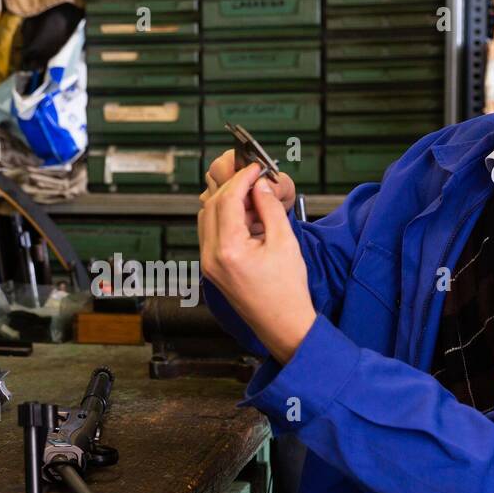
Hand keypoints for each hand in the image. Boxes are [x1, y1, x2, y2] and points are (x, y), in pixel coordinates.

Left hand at [199, 163, 315, 364]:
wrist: (282, 323)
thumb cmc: (286, 291)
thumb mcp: (284, 242)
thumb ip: (269, 208)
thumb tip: (259, 186)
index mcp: (229, 250)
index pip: (227, 200)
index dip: (242, 179)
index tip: (255, 168)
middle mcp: (211, 257)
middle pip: (212, 205)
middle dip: (233, 187)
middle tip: (255, 179)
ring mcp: (208, 263)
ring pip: (207, 217)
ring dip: (227, 202)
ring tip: (253, 199)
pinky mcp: (211, 268)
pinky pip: (210, 232)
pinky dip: (224, 218)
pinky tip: (246, 216)